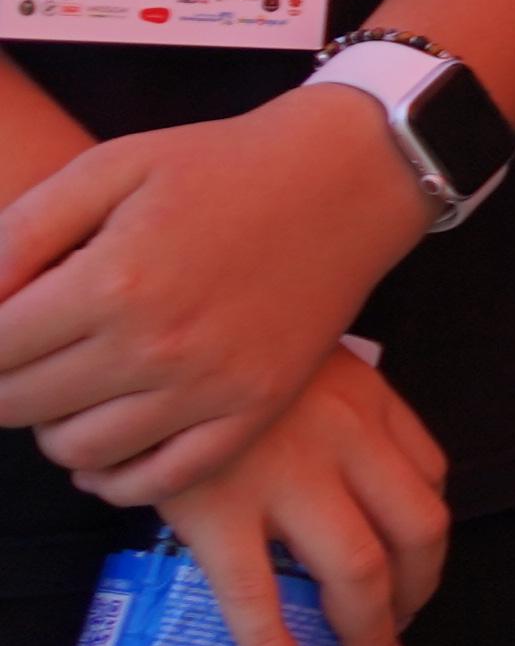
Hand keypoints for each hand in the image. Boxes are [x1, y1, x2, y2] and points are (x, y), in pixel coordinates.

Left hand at [0, 84, 426, 501]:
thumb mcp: (110, 166)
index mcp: (113, 280)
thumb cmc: (221, 166)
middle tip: (25, 352)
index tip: (0, 325)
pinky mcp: (255, 408)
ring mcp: (211, 386)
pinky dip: (116, 478)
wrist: (348, 178)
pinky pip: (162, 479)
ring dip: (50, 428)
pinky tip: (103, 450)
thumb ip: (22, 232)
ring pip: (80, 450)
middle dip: (3, 382)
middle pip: (21, 405)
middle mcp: (158, 345)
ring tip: (66, 389)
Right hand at [150, 350, 448, 645]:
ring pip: (358, 567)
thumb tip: (353, 477)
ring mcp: (285, 476)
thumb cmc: (228, 351)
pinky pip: (255, 593)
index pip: (430, 478)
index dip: (427, 536)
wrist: (152, 331)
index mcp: (368, 403)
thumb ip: (341, 410)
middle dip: (419, 591)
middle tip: (402, 630)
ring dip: (372, 627)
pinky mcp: (217, 509)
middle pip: (417, 529)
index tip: (413, 567)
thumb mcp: (307, 361)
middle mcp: (344, 440)